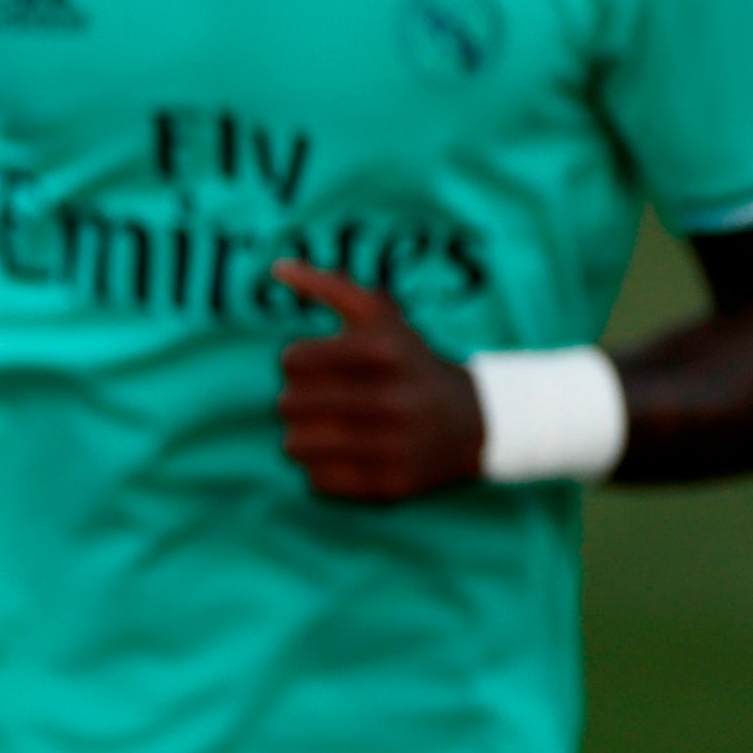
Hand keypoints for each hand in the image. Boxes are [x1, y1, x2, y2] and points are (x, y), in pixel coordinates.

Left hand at [272, 262, 483, 502]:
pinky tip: (344, 453)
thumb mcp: (381, 318)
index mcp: (386, 352)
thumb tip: (276, 266)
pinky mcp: (391, 485)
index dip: (295, 361)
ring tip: (324, 426)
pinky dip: (319, 467)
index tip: (314, 364)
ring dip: (300, 435)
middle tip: (318, 398)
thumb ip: (331, 286)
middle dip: (295, 398)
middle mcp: (393, 400)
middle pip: (288, 404)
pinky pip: (317, 480)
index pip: (292, 359)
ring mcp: (394, 447)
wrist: (476, 422)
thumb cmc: (410, 362)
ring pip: (294, 445)